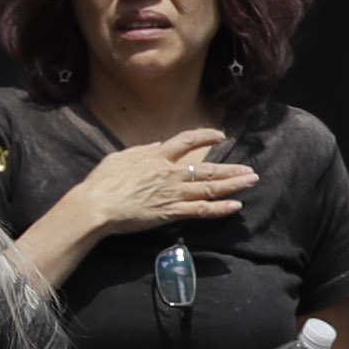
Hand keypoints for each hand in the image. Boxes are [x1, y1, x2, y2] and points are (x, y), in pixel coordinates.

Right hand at [78, 130, 252, 233]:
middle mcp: (169, 172)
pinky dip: (220, 208)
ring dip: (233, 185)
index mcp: (156, 156)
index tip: (221, 136)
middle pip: (207, 168)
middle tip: (250, 170)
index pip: (187, 141)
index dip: (206, 136)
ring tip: (251, 182)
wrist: (97, 205)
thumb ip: (141, 150)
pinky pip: (201, 210)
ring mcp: (172, 193)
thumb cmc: (102, 182)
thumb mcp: (119, 157)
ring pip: (209, 188)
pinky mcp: (171, 212)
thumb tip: (156, 144)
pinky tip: (236, 206)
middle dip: (231, 169)